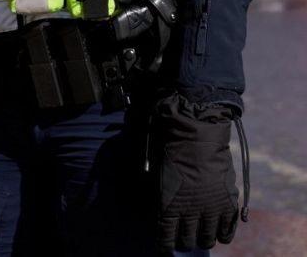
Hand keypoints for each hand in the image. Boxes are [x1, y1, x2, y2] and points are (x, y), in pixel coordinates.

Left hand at [153, 93, 239, 250]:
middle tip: (183, 240)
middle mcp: (190, 212)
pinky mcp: (227, 202)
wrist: (194, 136)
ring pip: (208, 238)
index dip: (165, 246)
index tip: (164, 248)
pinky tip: (220, 236)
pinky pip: (227, 229)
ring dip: (203, 239)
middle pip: (188, 240)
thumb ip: (158, 197)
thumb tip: (158, 212)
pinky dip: (223, 235)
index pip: (166, 238)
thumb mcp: (154, 176)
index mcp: (168, 207)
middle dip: (184, 242)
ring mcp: (211, 208)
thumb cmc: (168, 152)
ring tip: (201, 238)